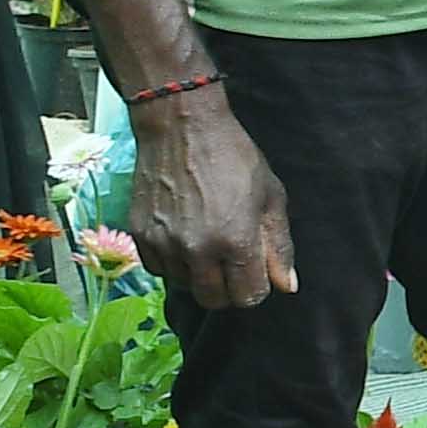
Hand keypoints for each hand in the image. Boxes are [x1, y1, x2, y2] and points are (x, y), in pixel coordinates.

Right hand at [126, 85, 299, 312]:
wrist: (181, 128)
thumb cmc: (234, 157)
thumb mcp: (270, 197)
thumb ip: (279, 246)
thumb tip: (287, 286)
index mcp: (235, 242)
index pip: (247, 297)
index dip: (256, 288)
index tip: (255, 271)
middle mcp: (196, 250)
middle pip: (213, 300)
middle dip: (228, 289)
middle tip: (232, 264)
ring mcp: (164, 244)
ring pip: (184, 285)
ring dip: (198, 275)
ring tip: (207, 243)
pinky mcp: (139, 235)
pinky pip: (157, 269)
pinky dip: (172, 263)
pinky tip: (183, 239)